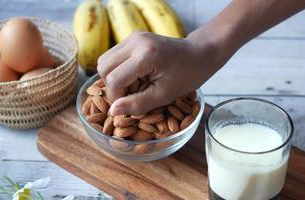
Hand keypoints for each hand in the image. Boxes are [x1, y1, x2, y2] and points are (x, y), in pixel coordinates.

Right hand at [97, 31, 222, 115]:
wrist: (200, 53)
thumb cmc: (188, 75)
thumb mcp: (164, 95)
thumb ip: (137, 104)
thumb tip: (113, 111)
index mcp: (145, 55)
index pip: (113, 79)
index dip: (116, 98)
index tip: (127, 106)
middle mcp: (135, 41)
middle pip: (103, 67)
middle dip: (111, 86)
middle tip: (128, 96)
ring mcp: (133, 36)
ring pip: (105, 60)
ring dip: (113, 77)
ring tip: (131, 86)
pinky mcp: (134, 37)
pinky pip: (114, 55)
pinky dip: (118, 69)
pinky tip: (134, 77)